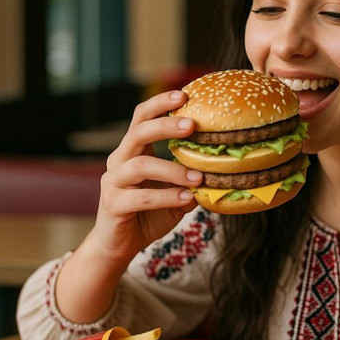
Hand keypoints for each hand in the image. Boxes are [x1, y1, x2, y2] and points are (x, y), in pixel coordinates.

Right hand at [88, 90, 203, 264]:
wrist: (120, 245)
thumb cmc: (150, 213)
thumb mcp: (176, 192)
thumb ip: (192, 177)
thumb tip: (227, 168)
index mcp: (133, 151)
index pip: (142, 117)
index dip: (160, 103)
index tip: (184, 94)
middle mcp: (120, 160)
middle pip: (138, 132)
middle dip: (165, 125)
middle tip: (192, 124)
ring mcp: (113, 182)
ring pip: (140, 164)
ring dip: (172, 169)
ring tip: (198, 177)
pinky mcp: (112, 204)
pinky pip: (141, 197)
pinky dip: (166, 196)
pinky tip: (187, 198)